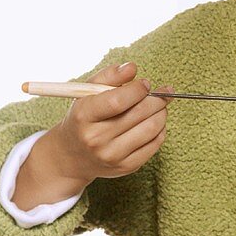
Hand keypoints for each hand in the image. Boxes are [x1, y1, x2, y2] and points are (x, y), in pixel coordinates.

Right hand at [12, 62, 172, 209]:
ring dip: (162, 113)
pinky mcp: (126, 167)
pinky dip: (160, 129)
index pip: (117, 101)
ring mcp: (112, 156)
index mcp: (83, 116)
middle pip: (139, 114)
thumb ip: (109, 76)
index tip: (145, 84)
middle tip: (162, 92)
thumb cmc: (84, 118)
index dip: (137, 90)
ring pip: (151, 129)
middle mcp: (96, 139)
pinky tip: (155, 122)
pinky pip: (155, 144)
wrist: (72, 156)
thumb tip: (132, 68)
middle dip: (157, 99)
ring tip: (160, 105)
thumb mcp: (88, 93)